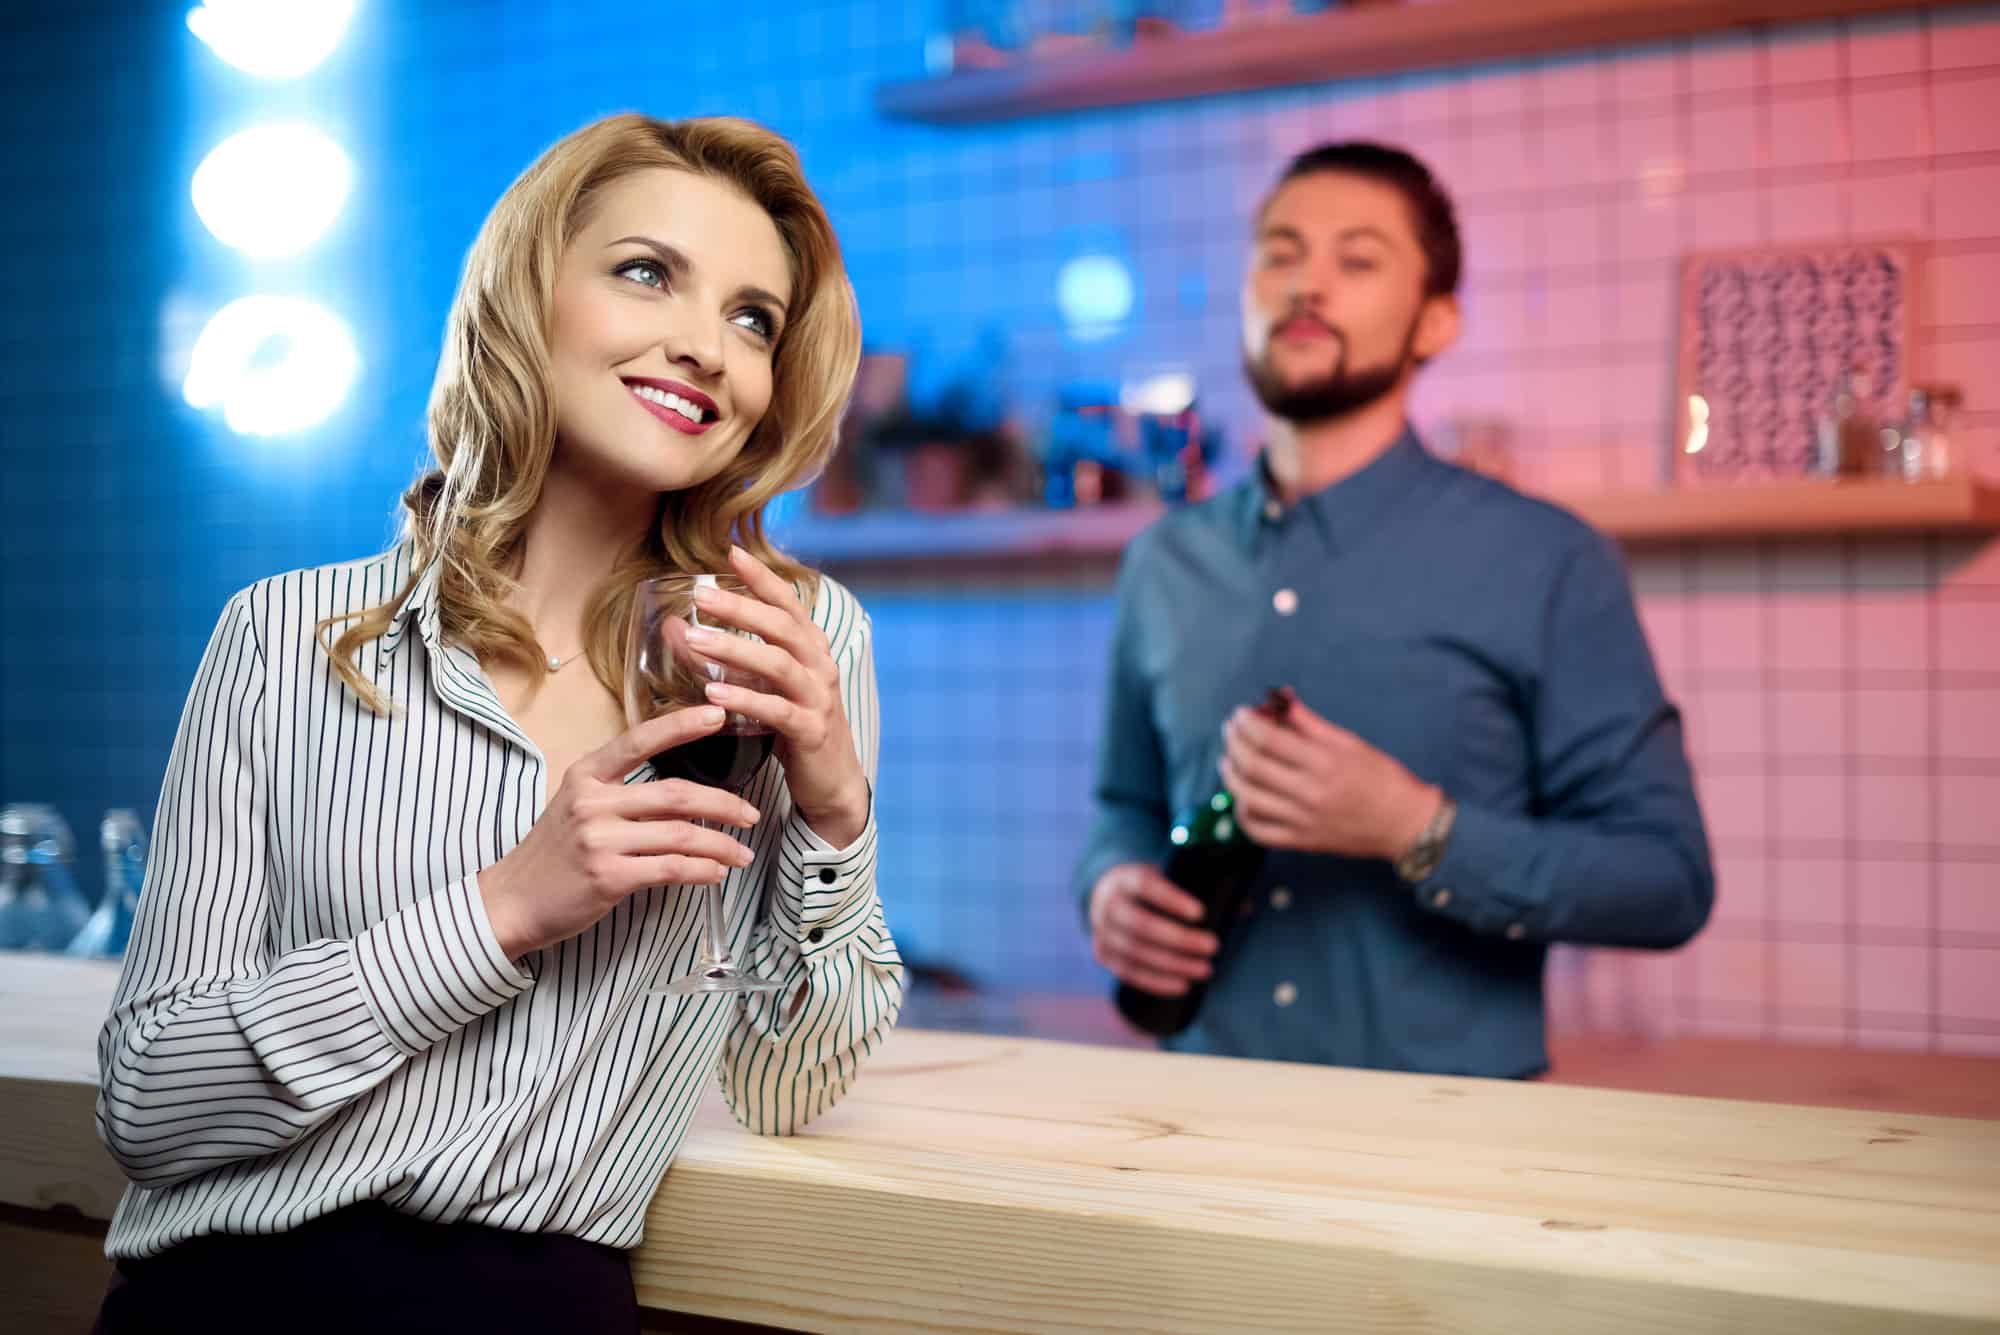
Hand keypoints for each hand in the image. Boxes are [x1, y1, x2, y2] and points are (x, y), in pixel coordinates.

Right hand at [478, 705, 762, 959]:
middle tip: (751, 814)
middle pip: (676, 794)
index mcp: (586, 775)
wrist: (512, 901)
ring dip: (721, 845)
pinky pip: (670, 869)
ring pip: (681, 835)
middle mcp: (592, 802)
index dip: (681, 725)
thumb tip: (686, 796)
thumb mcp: (579, 806)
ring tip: (743, 853)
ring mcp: (598, 840)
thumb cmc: (554, 853)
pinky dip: (702, 871)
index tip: (718, 714)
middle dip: (724, 804)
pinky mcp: (607, 877)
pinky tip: (717, 873)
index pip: (639, 740)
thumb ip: (624, 793)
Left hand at [679, 546, 869, 845]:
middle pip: (782, 627)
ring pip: (779, 665)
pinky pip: (779, 711)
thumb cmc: (796, 726)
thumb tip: (676, 627)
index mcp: (812, 649)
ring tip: (696, 641)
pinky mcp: (813, 732)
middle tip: (701, 596)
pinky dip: (747, 700)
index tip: (732, 553)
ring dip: (735, 650)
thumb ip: (730, 658)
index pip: (788, 603)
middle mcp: (820, 667)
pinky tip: (714, 695)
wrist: (832, 781)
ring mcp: (819, 699)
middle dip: (741, 608)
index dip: (762, 577)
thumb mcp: (764, 686)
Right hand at [1088, 862, 1218, 997]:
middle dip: (1180, 940)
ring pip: (1136, 953)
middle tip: (1213, 946)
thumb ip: (1198, 888)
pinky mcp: (1101, 953)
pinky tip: (1182, 985)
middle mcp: (1108, 904)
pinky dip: (1157, 982)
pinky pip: (1128, 972)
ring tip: (1205, 969)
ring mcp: (1101, 931)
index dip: (1171, 900)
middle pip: (1141, 925)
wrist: (1104, 892)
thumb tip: (1243, 909)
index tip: (1200, 913)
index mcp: (1125, 877)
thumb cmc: (1147, 886)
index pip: (1145, 886)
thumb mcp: (1164, 875)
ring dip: (1173, 965)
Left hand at [1220, 692, 1439, 861]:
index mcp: (1324, 762)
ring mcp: (1303, 820)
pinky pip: (1259, 831)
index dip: (1247, 724)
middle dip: (1234, 743)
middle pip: (1253, 766)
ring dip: (1230, 776)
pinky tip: (1242, 798)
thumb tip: (1282, 701)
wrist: (1405, 823)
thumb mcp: (1350, 743)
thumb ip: (1311, 724)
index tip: (1239, 714)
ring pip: (1249, 798)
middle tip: (1230, 730)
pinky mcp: (1302, 841)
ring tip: (1228, 760)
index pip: (1269, 739)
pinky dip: (1243, 814)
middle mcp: (1310, 792)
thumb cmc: (1382, 779)